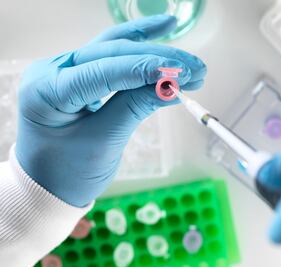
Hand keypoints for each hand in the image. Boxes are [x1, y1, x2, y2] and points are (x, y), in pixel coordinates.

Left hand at [15, 15, 205, 206]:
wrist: (52, 182)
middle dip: (156, 59)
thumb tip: (171, 86)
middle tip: (194, 69)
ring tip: (190, 62)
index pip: (102, 71)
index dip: (143, 70)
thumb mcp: (103, 142)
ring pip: (115, 48)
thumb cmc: (68, 171)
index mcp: (46, 90)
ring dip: (155, 51)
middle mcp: (53, 70)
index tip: (178, 73)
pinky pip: (113, 55)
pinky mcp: (81, 73)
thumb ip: (135, 108)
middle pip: (112, 53)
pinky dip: (140, 45)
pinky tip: (163, 29)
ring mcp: (66, 68)